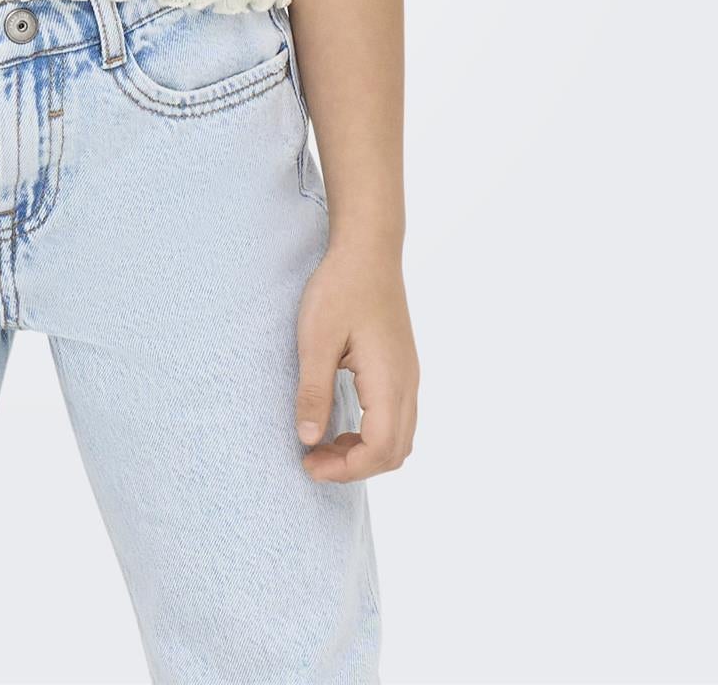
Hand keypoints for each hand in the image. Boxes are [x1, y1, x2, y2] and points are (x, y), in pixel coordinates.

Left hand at [293, 241, 418, 481]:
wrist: (368, 248)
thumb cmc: (340, 287)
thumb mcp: (316, 338)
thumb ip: (313, 391)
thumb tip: (308, 438)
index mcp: (389, 379)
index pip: (381, 449)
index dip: (346, 468)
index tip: (309, 464)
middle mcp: (407, 383)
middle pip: (395, 451)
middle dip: (355, 467)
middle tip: (313, 460)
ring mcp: (408, 375)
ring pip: (400, 437)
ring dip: (365, 451)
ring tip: (324, 445)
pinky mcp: (402, 366)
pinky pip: (397, 417)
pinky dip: (372, 433)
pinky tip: (341, 422)